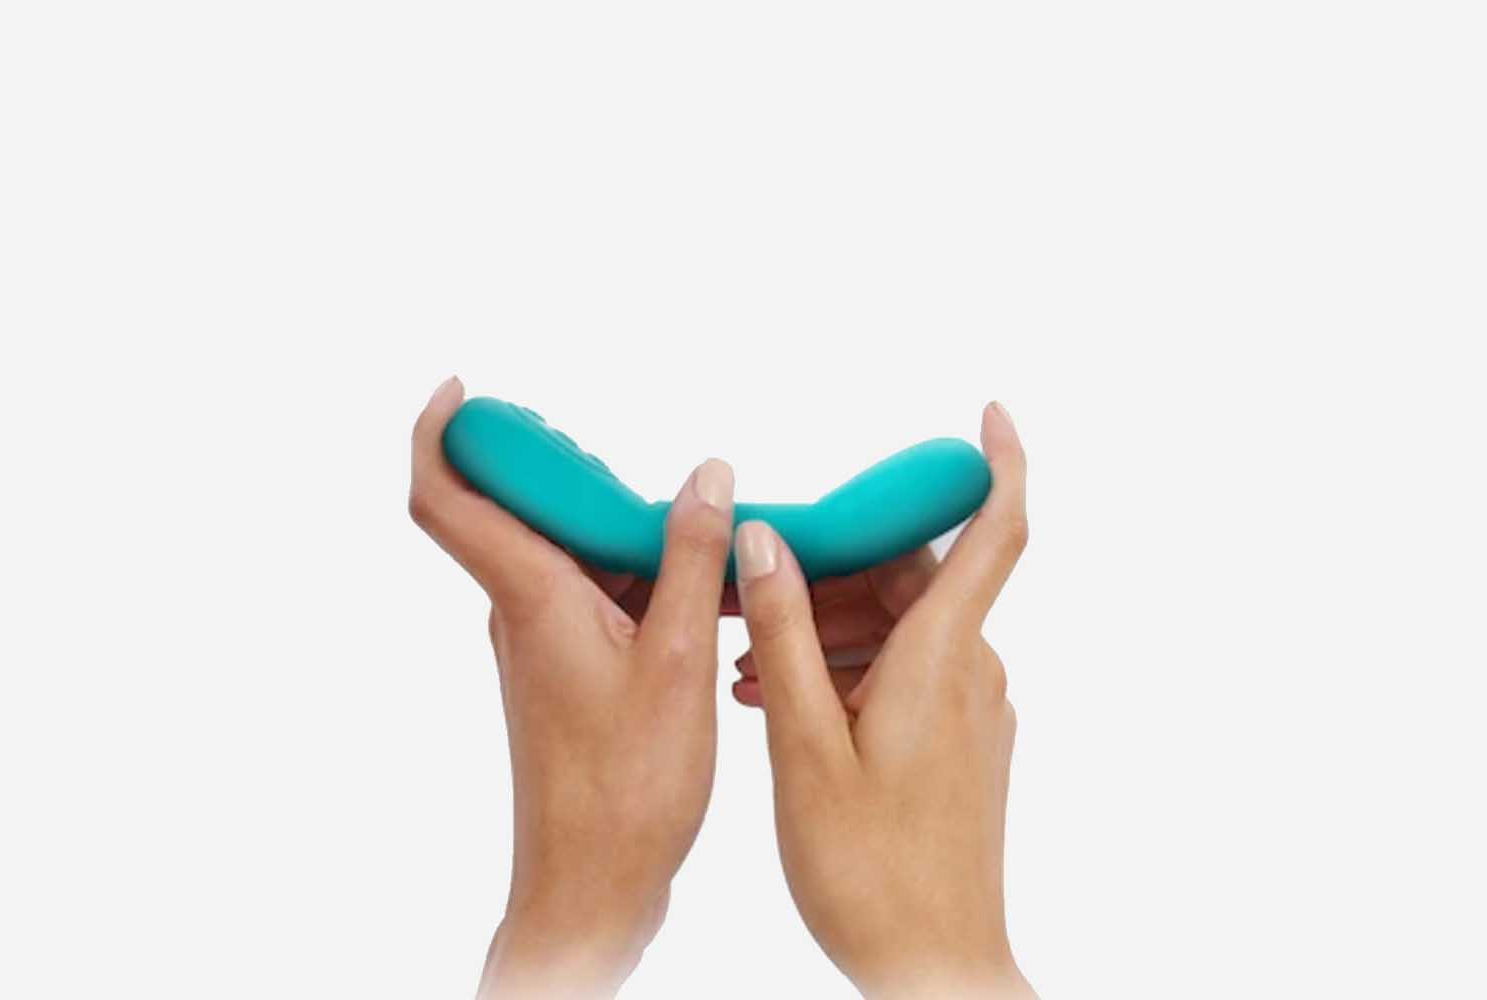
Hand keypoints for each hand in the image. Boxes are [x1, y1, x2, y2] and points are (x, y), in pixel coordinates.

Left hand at [410, 378, 734, 998]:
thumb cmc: (628, 786)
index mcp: (529, 597)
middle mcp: (519, 611)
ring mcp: (539, 643)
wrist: (592, 884)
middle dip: (561, 467)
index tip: (459, 387)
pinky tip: (696, 589)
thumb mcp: (679, 659)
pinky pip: (587, 596)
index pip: (445, 497)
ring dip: (613, 527)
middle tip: (616, 457)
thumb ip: (692, 558)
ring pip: (562, 554)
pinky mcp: (563, 671)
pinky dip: (632, 576)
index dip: (438, 433)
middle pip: (514, 510)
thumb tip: (707, 475)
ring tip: (688, 527)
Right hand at [733, 402, 1033, 998]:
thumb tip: (769, 538)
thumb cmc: (868, 867)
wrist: (933, 963)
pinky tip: (785, 703)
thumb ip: (788, 632)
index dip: (1002, 463)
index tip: (992, 411)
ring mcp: (971, 709)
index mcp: (944, 659)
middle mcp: (972, 672)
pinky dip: (847, 671)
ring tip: (749, 673)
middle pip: (914, 580)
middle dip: (834, 575)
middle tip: (754, 602)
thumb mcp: (805, 742)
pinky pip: (905, 674)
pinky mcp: (960, 742)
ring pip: (900, 629)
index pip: (995, 534)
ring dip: (827, 631)